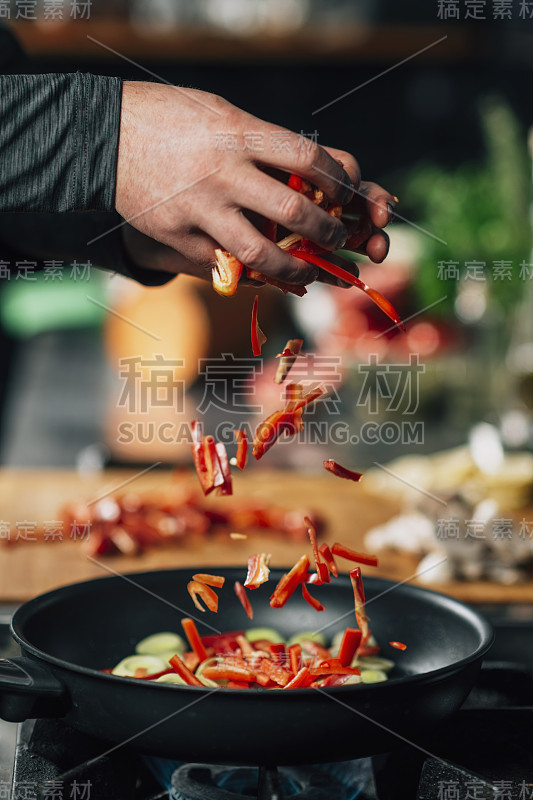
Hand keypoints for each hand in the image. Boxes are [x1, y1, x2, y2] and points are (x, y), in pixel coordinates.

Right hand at [116, 82, 356, 285]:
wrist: (102, 137)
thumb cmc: (170, 118)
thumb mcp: (220, 113)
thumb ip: (261, 142)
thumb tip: (310, 170)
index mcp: (237, 134)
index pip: (308, 160)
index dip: (337, 182)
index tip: (344, 194)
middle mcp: (222, 173)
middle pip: (293, 212)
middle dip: (326, 231)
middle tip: (336, 237)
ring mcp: (199, 209)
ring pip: (262, 253)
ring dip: (295, 268)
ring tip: (309, 272)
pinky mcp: (178, 236)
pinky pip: (224, 265)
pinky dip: (250, 273)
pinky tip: (264, 273)